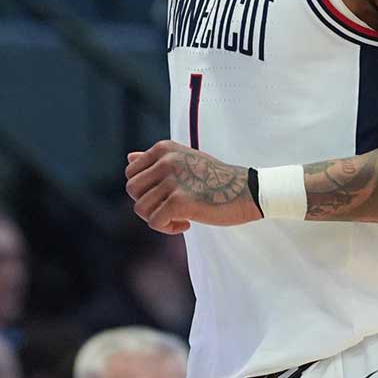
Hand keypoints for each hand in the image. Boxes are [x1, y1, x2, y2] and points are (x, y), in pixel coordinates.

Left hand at [124, 140, 261, 232]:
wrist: (247, 190)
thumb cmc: (216, 178)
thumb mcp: (185, 160)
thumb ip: (156, 159)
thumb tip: (129, 157)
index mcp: (164, 149)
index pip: (131, 172)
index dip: (144, 189)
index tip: (164, 195)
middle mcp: (165, 161)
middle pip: (132, 190)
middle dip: (148, 204)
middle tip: (169, 209)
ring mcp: (172, 180)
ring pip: (141, 208)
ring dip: (158, 218)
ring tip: (179, 217)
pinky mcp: (179, 202)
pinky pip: (155, 222)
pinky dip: (168, 228)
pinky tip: (187, 224)